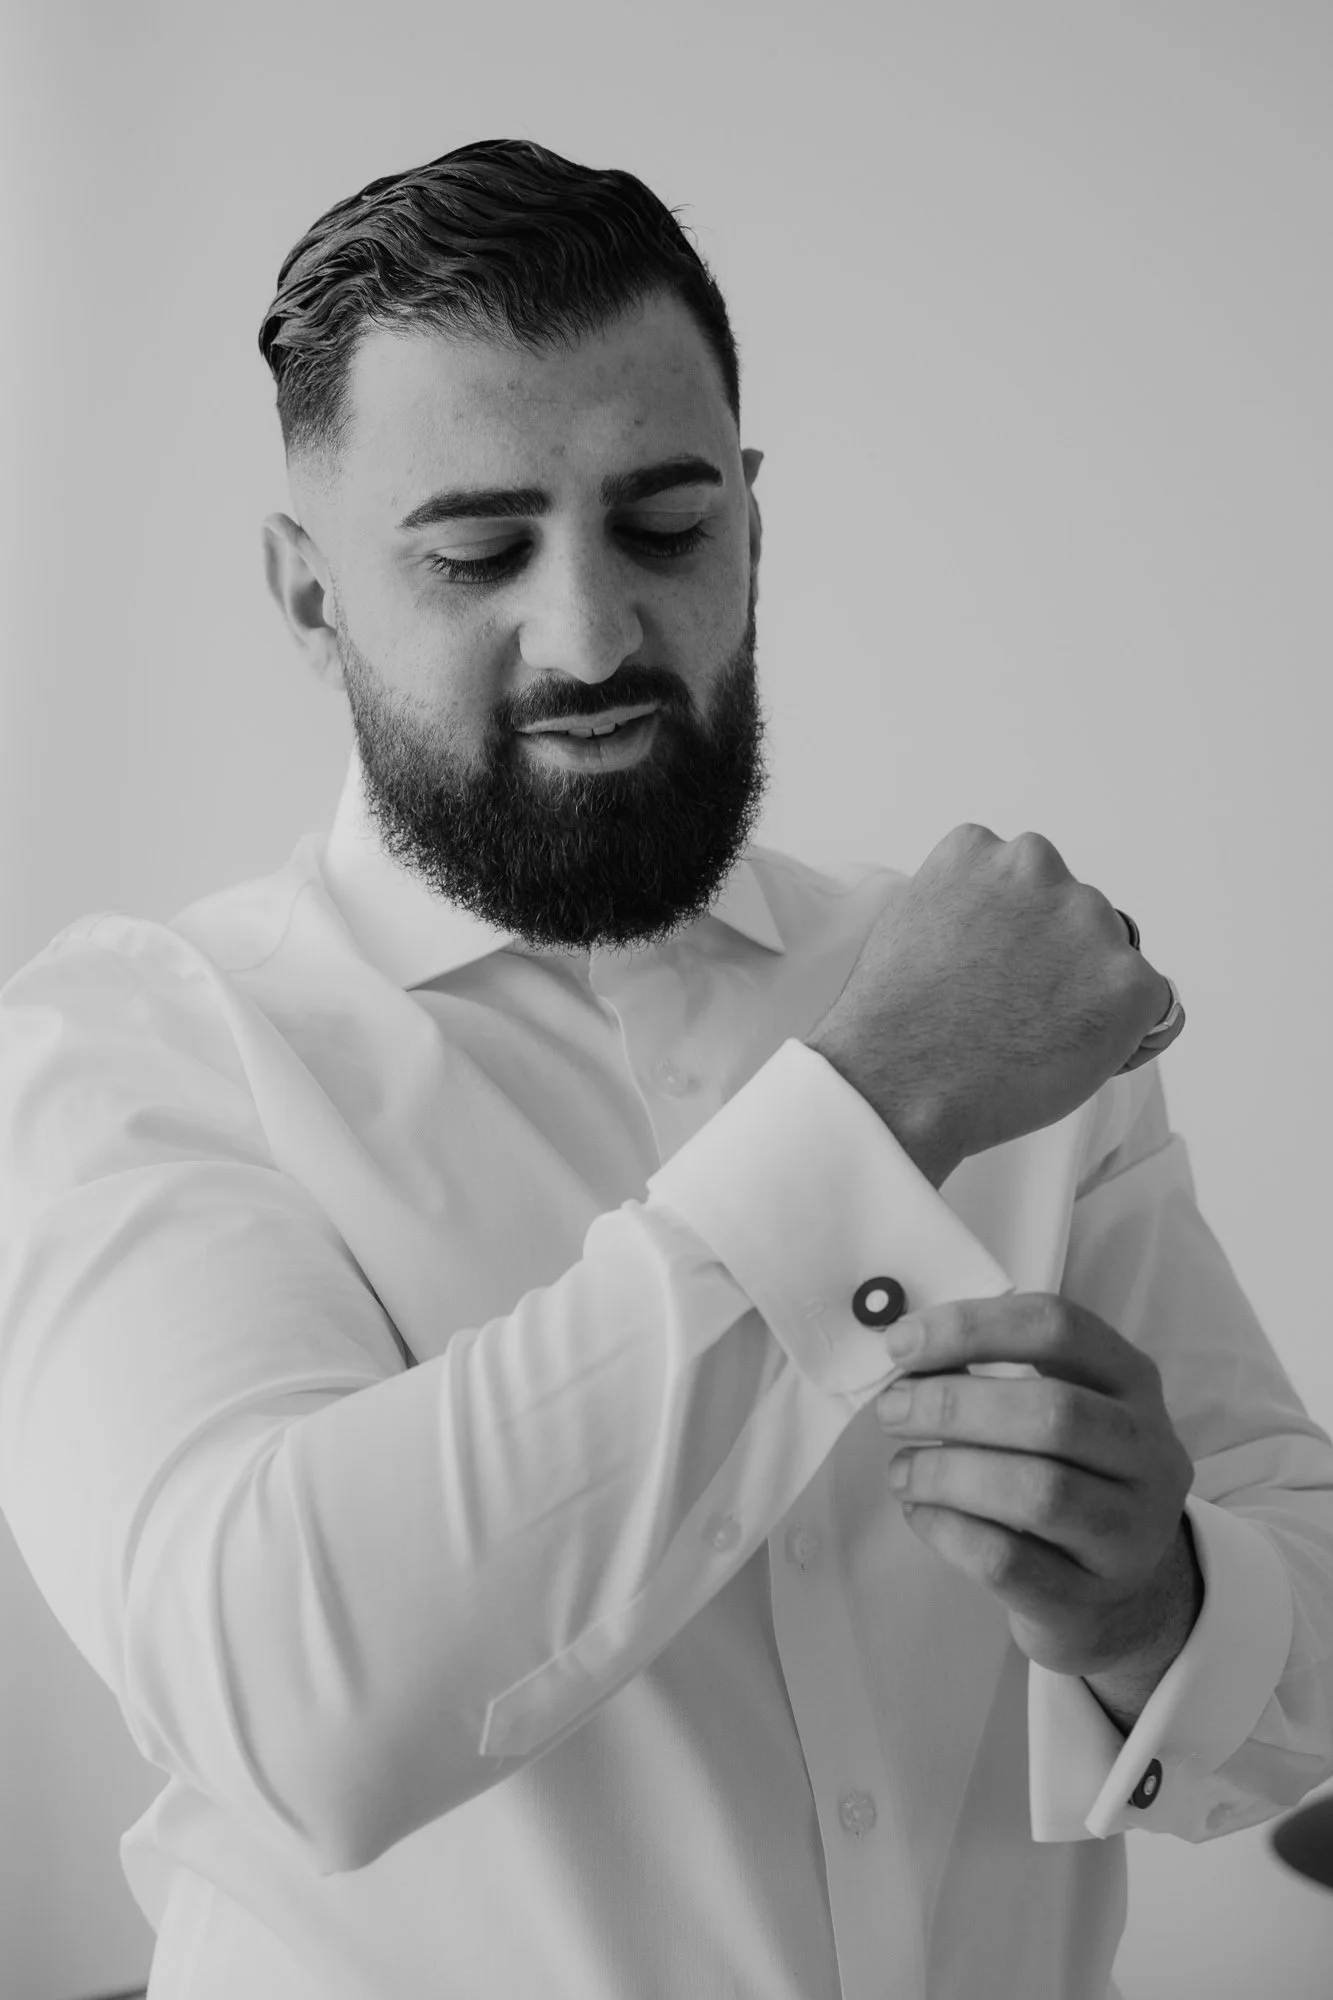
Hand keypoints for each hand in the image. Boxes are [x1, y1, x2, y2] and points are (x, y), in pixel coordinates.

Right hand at [804, 826, 1184, 1186]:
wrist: (899, 1081)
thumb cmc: (894, 1024)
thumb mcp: (913, 923)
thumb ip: (968, 903)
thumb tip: (1007, 927)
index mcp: (978, 848)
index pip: (1023, 878)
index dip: (1014, 932)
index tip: (988, 970)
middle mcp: (1037, 865)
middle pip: (1072, 913)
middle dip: (1055, 957)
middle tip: (1010, 1011)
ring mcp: (1087, 920)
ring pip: (1111, 958)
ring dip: (1089, 991)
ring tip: (1032, 1038)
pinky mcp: (1128, 981)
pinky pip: (1157, 1008)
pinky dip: (1130, 1035)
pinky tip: (1077, 1055)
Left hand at [876, 1293, 1196, 1678]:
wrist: (1121, 1597)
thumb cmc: (1069, 1478)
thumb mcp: (1056, 1414)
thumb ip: (993, 1376)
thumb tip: (906, 1355)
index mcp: (1133, 1382)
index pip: (1060, 1329)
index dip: (973, 1327)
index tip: (901, 1343)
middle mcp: (1150, 1452)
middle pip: (1054, 1412)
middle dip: (954, 1405)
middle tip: (891, 1411)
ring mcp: (1131, 1533)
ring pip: (1039, 1491)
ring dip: (947, 1472)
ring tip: (901, 1471)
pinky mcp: (1090, 1599)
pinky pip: (1010, 1560)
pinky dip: (949, 1530)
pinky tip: (919, 1512)